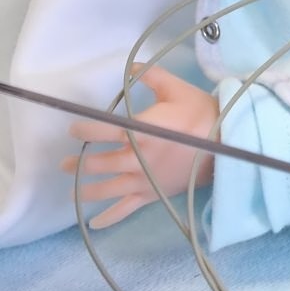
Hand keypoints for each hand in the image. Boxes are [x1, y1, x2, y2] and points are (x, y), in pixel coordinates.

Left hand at [60, 67, 216, 228]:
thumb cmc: (199, 113)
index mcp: (141, 132)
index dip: (86, 130)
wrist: (224, 142)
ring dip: (85, 190)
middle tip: (63, 164)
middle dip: (77, 164)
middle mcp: (137, 159)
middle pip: (100, 164)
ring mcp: (144, 180)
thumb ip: (151, 76)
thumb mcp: (176, 88)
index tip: (73, 129)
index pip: (104, 132)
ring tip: (71, 191)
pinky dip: (108, 218)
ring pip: (107, 190)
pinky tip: (94, 223)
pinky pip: (126, 210)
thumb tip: (130, 67)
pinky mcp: (152, 194)